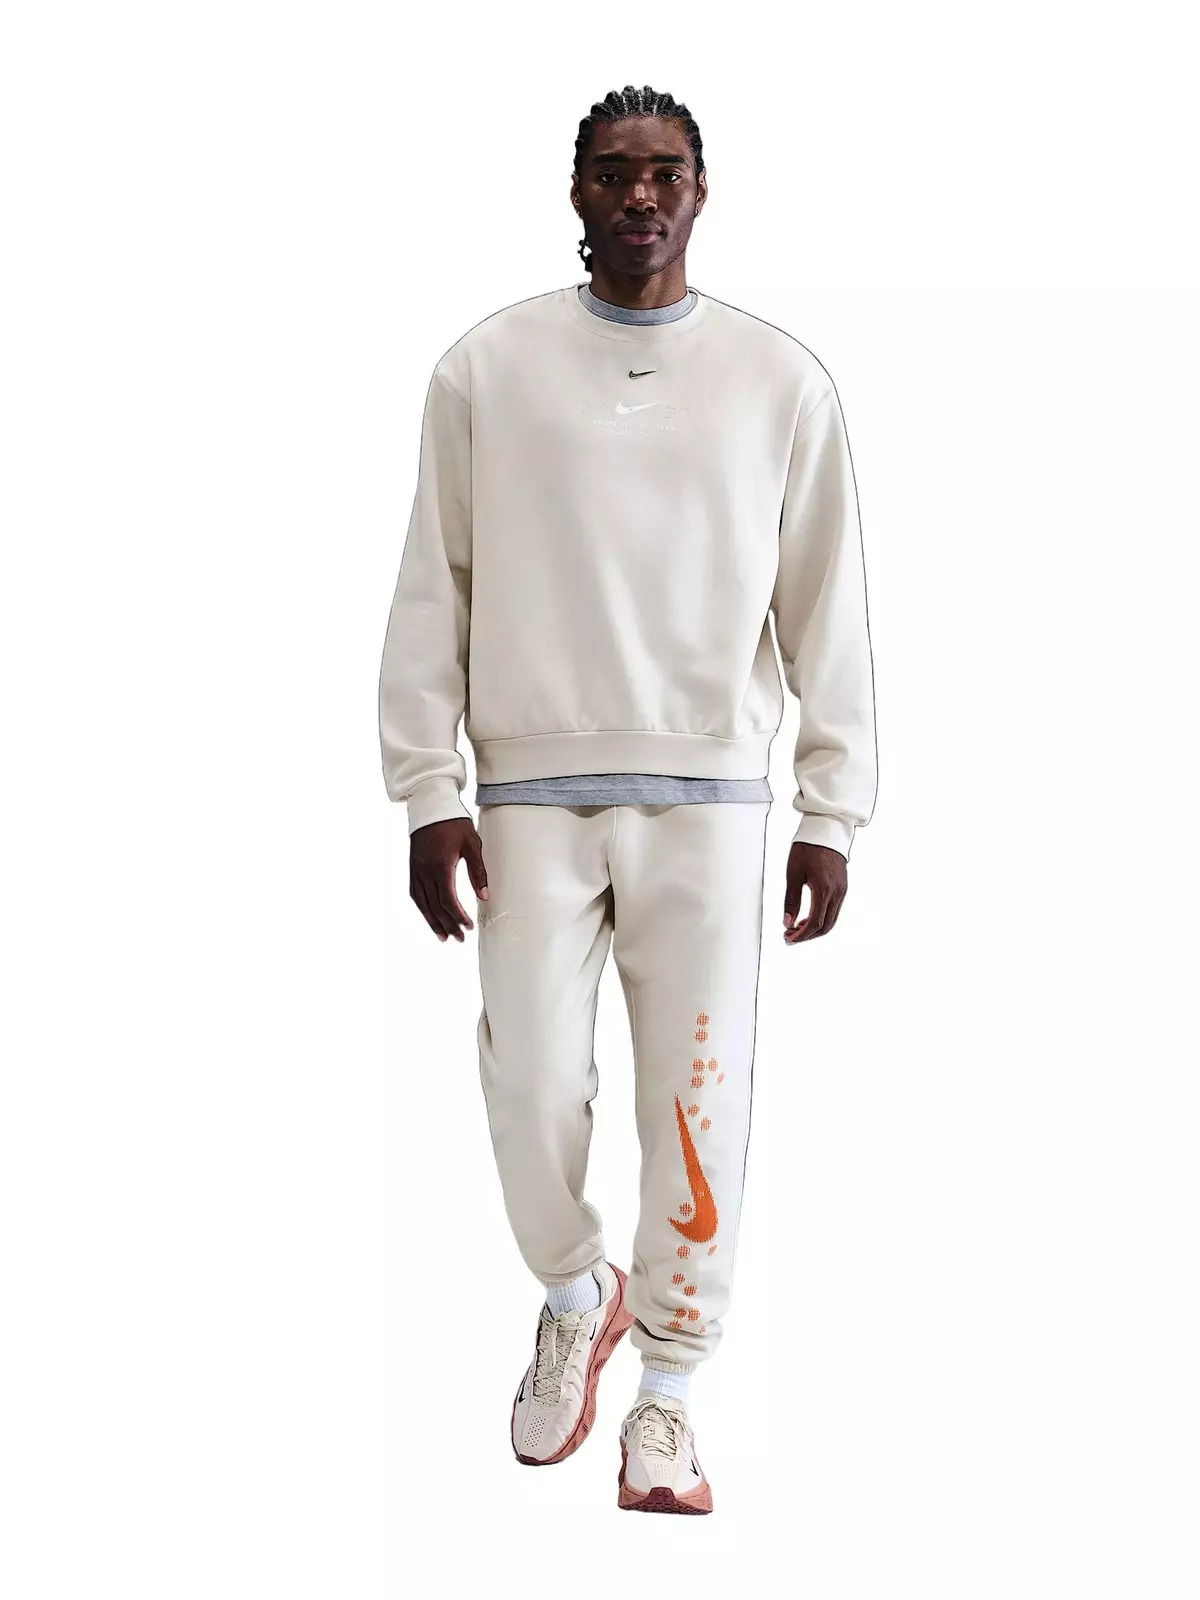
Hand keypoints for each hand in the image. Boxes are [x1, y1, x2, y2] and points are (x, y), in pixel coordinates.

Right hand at [409, 817, 489, 942]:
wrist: (431, 807)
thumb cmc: (454, 824)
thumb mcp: (472, 844)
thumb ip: (478, 872)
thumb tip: (484, 896)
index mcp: (441, 866)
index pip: (448, 900)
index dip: (458, 917)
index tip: (468, 926)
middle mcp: (425, 872)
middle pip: (436, 906)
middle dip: (449, 925)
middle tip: (460, 938)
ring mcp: (416, 871)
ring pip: (423, 904)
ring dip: (433, 922)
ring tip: (443, 937)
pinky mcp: (412, 869)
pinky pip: (415, 895)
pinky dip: (423, 909)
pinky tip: (430, 917)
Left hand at [783, 842, 846, 943]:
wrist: (825, 830)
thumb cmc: (808, 848)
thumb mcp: (793, 873)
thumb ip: (791, 900)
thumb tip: (787, 922)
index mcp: (824, 889)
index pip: (815, 923)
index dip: (801, 936)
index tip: (788, 938)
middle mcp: (837, 892)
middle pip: (825, 926)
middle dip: (807, 936)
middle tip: (790, 938)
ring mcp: (842, 890)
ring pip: (831, 920)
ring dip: (815, 929)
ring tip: (797, 928)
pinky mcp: (843, 887)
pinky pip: (834, 910)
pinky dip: (822, 919)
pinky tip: (808, 917)